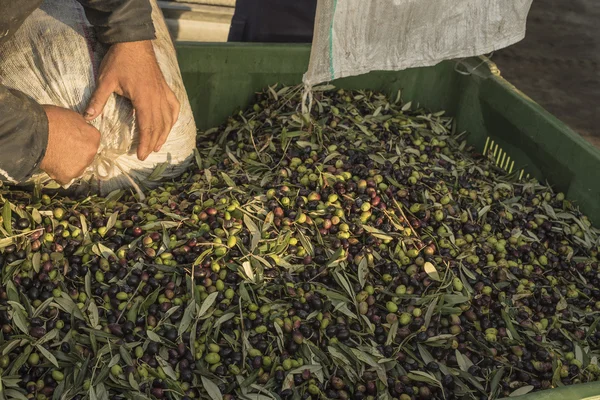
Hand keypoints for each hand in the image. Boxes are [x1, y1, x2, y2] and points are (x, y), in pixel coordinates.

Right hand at [40, 105, 100, 184]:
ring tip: (56, 157)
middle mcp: (91, 152)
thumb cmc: (51, 120)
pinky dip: (59, 173)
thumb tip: (82, 131)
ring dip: (70, 164)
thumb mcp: (72, 116)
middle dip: (77, 152)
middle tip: (63, 148)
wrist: (32, 132)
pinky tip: (52, 166)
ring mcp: (80, 165)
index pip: (91, 140)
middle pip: (86, 155)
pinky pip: (65, 177)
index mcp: (94, 137)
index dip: (80, 139)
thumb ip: (82, 127)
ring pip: (78, 167)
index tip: (71, 139)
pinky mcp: (67, 175)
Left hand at [84, 40, 179, 160]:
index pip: (147, 127)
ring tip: (159, 146)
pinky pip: (174, 106)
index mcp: (144, 99)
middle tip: (147, 154)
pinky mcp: (165, 87)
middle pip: (159, 126)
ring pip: (168, 119)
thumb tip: (87, 118)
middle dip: (153, 142)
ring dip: (164, 134)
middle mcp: (157, 98)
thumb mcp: (106, 80)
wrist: (133, 41)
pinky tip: (170, 124)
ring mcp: (164, 93)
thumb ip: (98, 100)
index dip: (145, 143)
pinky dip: (173, 117)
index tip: (141, 155)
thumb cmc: (119, 60)